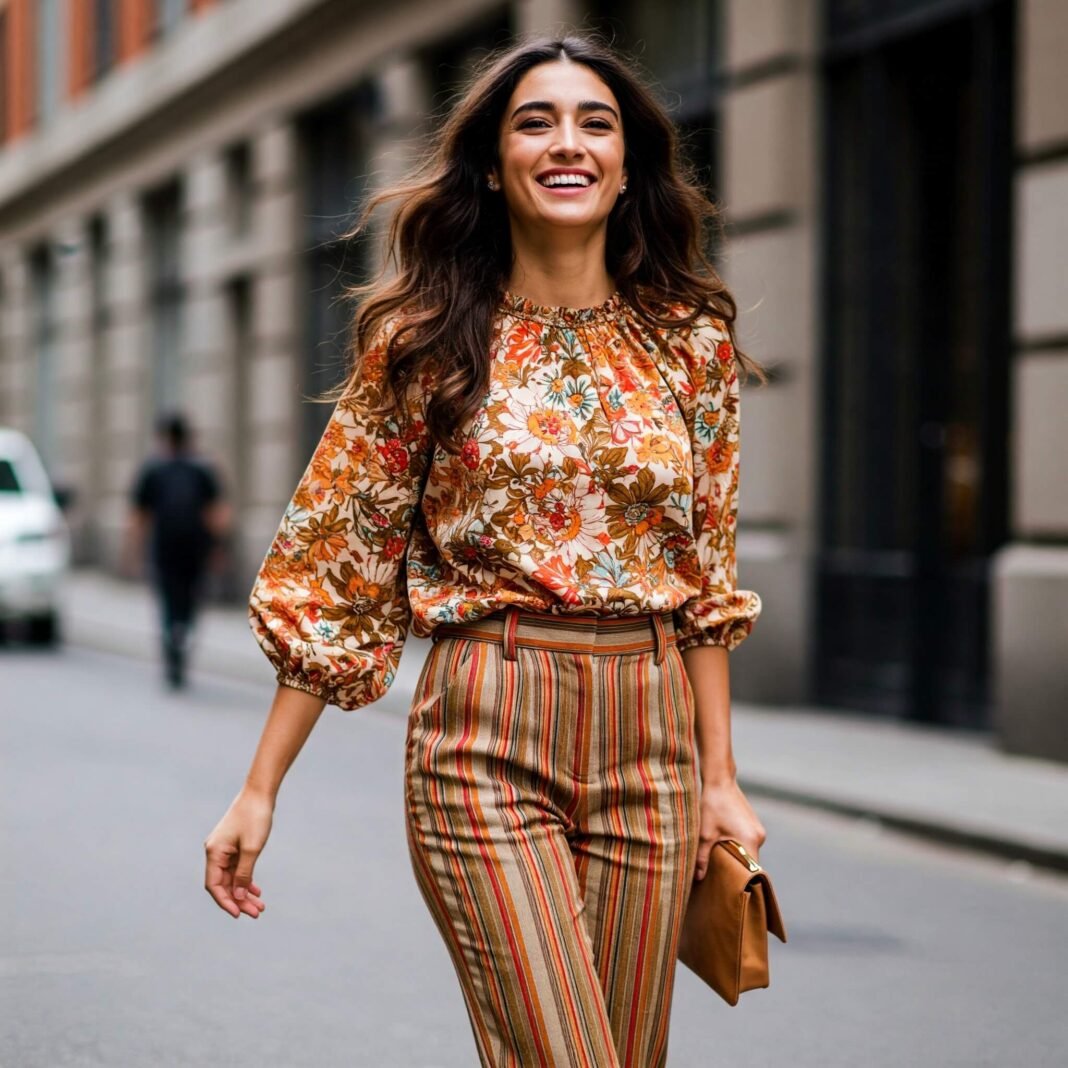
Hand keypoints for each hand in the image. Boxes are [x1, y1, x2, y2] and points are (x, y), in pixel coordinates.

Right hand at [203, 787, 273, 918]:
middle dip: (239, 900)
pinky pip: (237, 869)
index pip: (214, 886)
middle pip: (224, 884)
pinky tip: (256, 890)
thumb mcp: (252, 849)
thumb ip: (244, 874)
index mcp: (214, 853)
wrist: (260, 793)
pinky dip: (246, 880)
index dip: (225, 902)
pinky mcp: (234, 846)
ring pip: (232, 878)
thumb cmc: (255, 817)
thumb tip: (239, 898)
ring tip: (260, 906)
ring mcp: (224, 849)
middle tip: (256, 913)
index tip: (239, 914)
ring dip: (244, 893)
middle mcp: (215, 852)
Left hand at [693, 778, 765, 881]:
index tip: (732, 889)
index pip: (752, 871)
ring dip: (736, 857)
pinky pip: (747, 842)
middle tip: (721, 879)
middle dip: (736, 871)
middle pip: (750, 862)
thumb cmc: (712, 804)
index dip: (742, 882)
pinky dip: (737, 847)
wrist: (719, 780)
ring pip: (748, 852)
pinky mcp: (753, 824)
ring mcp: (757, 829)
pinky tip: (722, 847)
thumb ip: (702, 857)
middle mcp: (759, 836)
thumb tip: (698, 878)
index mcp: (751, 840)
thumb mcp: (704, 833)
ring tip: (719, 863)